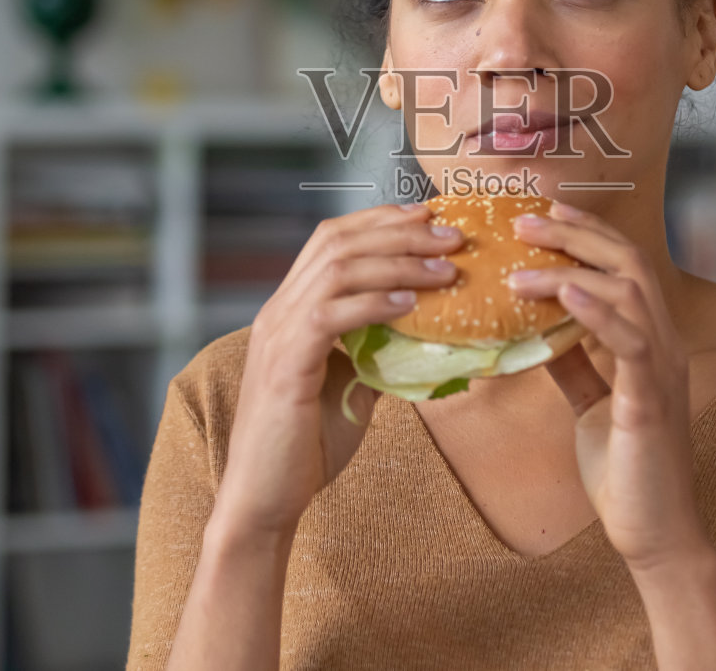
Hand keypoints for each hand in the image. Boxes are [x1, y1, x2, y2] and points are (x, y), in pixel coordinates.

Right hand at [208, 202, 462, 540]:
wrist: (264, 498)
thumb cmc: (307, 446)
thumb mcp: (350, 385)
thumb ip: (376, 350)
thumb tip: (425, 329)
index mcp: (290, 308)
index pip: (331, 239)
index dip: (381, 219)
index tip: (429, 216)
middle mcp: (279, 311)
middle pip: (337, 242)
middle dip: (399, 231)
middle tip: (450, 235)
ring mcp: (278, 336)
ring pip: (337, 270)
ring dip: (397, 263)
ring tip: (444, 269)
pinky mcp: (285, 366)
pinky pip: (329, 316)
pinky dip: (372, 302)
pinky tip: (408, 304)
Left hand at [508, 201, 709, 570]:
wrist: (655, 534)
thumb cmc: (625, 471)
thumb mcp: (590, 405)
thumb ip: (572, 363)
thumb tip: (536, 331)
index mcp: (650, 341)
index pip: (623, 264)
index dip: (586, 231)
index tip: (542, 212)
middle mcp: (664, 344)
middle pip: (627, 261)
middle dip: (576, 232)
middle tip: (524, 219)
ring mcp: (661, 370)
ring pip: (628, 290)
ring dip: (571, 268)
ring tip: (522, 260)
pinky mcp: (649, 401)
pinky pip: (630, 342)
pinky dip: (597, 311)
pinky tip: (564, 293)